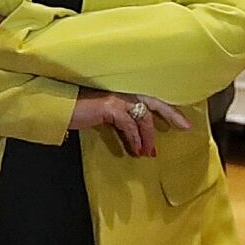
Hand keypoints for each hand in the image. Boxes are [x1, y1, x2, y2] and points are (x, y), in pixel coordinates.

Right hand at [69, 90, 189, 156]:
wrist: (59, 107)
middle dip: (171, 114)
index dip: (166, 109)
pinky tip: (135, 149)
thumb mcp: (103, 113)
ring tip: (148, 152)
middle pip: (154, 101)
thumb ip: (119, 118)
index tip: (181, 121)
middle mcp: (122, 91)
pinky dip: (134, 138)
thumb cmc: (77, 110)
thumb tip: (134, 135)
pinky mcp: (111, 107)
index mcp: (122, 91)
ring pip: (143, 117)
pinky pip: (129, 125)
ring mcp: (117, 98)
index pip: (149, 98)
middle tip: (185, 127)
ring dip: (148, 137)